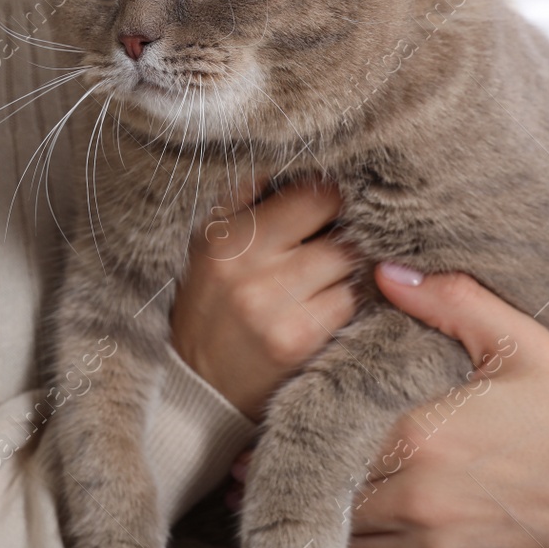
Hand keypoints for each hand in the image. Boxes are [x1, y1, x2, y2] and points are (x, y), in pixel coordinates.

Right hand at [169, 178, 359, 420]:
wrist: (197, 387)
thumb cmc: (210, 303)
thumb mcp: (208, 243)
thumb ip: (248, 197)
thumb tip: (301, 160)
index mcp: (226, 237)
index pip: (310, 192)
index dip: (331, 193)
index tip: (332, 202)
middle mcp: (248, 268)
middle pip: (338, 225)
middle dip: (346, 228)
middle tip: (340, 236)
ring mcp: (276, 306)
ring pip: (349, 262)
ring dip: (350, 264)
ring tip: (333, 269)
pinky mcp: (299, 341)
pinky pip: (350, 302)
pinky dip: (349, 299)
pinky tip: (331, 301)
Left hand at [231, 264, 548, 547]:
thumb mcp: (520, 341)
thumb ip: (449, 302)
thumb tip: (385, 270)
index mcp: (423, 431)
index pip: (328, 428)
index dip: (286, 423)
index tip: (255, 413)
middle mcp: (418, 492)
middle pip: (325, 484)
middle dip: (285, 471)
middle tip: (244, 457)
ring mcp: (434, 537)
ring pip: (345, 530)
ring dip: (313, 509)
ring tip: (273, 487)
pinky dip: (352, 545)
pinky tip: (337, 521)